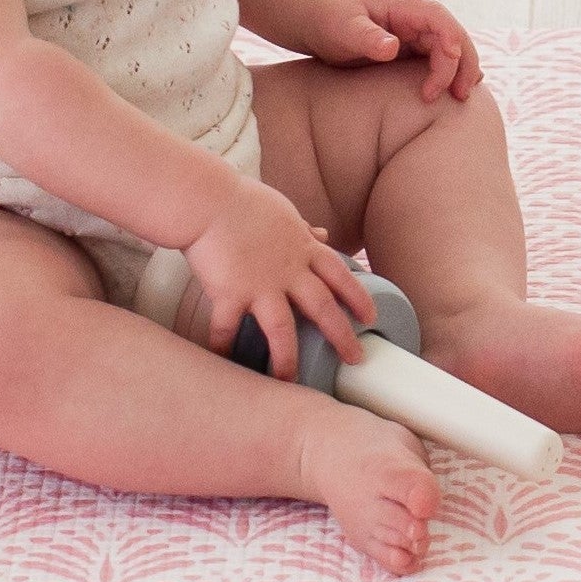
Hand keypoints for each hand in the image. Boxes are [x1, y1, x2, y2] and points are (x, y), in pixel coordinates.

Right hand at [180, 177, 374, 373]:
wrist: (208, 201)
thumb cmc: (242, 201)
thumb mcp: (283, 211)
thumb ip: (302, 229)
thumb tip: (321, 233)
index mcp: (302, 249)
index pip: (341, 275)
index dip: (359, 297)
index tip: (371, 317)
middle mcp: (288, 271)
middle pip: (323, 308)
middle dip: (342, 335)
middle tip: (355, 358)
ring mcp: (260, 285)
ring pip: (283, 329)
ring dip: (288, 358)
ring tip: (290, 380)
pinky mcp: (230, 293)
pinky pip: (228, 329)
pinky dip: (224, 347)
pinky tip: (223, 362)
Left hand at [305, 0, 479, 99]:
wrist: (318, 17)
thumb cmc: (328, 17)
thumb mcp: (341, 25)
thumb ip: (366, 36)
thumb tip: (392, 48)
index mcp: (401, 2)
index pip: (436, 14)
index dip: (450, 34)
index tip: (452, 59)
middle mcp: (416, 15)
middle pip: (452, 33)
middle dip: (462, 62)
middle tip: (460, 94)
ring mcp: (417, 31)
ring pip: (451, 48)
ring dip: (460, 71)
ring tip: (460, 98)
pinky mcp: (413, 48)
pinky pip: (439, 59)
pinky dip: (451, 73)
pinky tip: (455, 92)